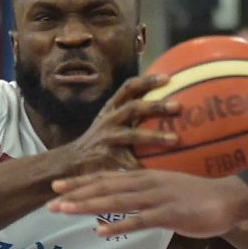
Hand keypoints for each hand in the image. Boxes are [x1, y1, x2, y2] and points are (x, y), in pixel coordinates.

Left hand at [48, 171, 247, 237]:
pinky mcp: (171, 213)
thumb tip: (126, 205)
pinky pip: (140, 220)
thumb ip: (146, 197)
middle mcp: (148, 183)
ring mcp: (159, 197)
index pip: (108, 178)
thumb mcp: (168, 191)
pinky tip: (100, 230)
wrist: (231, 199)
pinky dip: (119, 224)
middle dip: (76, 194)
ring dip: (88, 205)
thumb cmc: (200, 198)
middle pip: (106, 187)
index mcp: (146, 177)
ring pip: (117, 201)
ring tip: (64, 211)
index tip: (57, 187)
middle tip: (50, 200)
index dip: (82, 182)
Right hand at [64, 74, 180, 174]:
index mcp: (112, 108)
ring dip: (155, 136)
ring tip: (175, 139)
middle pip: (133, 108)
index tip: (168, 77)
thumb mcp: (110, 120)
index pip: (129, 88)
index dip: (147, 81)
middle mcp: (109, 120)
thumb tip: (165, 102)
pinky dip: (145, 166)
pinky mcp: (107, 159)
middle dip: (155, 106)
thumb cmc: (100, 140)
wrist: (69, 162)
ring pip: (133, 135)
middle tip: (178, 106)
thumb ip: (132, 112)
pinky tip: (164, 172)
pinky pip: (129, 163)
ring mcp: (107, 139)